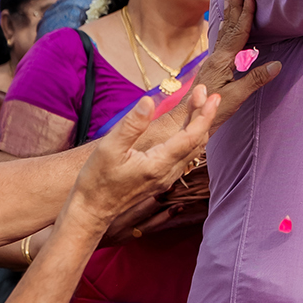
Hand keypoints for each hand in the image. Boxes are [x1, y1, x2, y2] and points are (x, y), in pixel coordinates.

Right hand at [67, 87, 220, 231]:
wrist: (91, 211)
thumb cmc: (97, 181)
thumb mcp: (109, 148)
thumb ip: (132, 124)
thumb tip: (149, 100)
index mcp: (159, 164)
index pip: (192, 137)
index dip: (204, 114)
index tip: (211, 94)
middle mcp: (169, 173)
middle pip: (197, 141)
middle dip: (203, 114)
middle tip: (203, 92)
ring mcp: (167, 177)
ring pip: (193, 148)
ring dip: (198, 124)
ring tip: (197, 102)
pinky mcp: (161, 178)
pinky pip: (185, 154)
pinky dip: (190, 135)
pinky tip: (184, 124)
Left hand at [186, 0, 277, 130]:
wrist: (187, 121)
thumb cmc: (212, 109)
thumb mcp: (237, 97)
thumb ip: (256, 79)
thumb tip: (278, 63)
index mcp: (223, 60)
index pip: (238, 32)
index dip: (246, 13)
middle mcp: (216, 56)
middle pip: (229, 26)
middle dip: (234, 5)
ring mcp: (213, 60)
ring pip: (224, 31)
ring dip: (230, 13)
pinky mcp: (213, 66)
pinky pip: (222, 40)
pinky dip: (228, 27)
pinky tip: (228, 26)